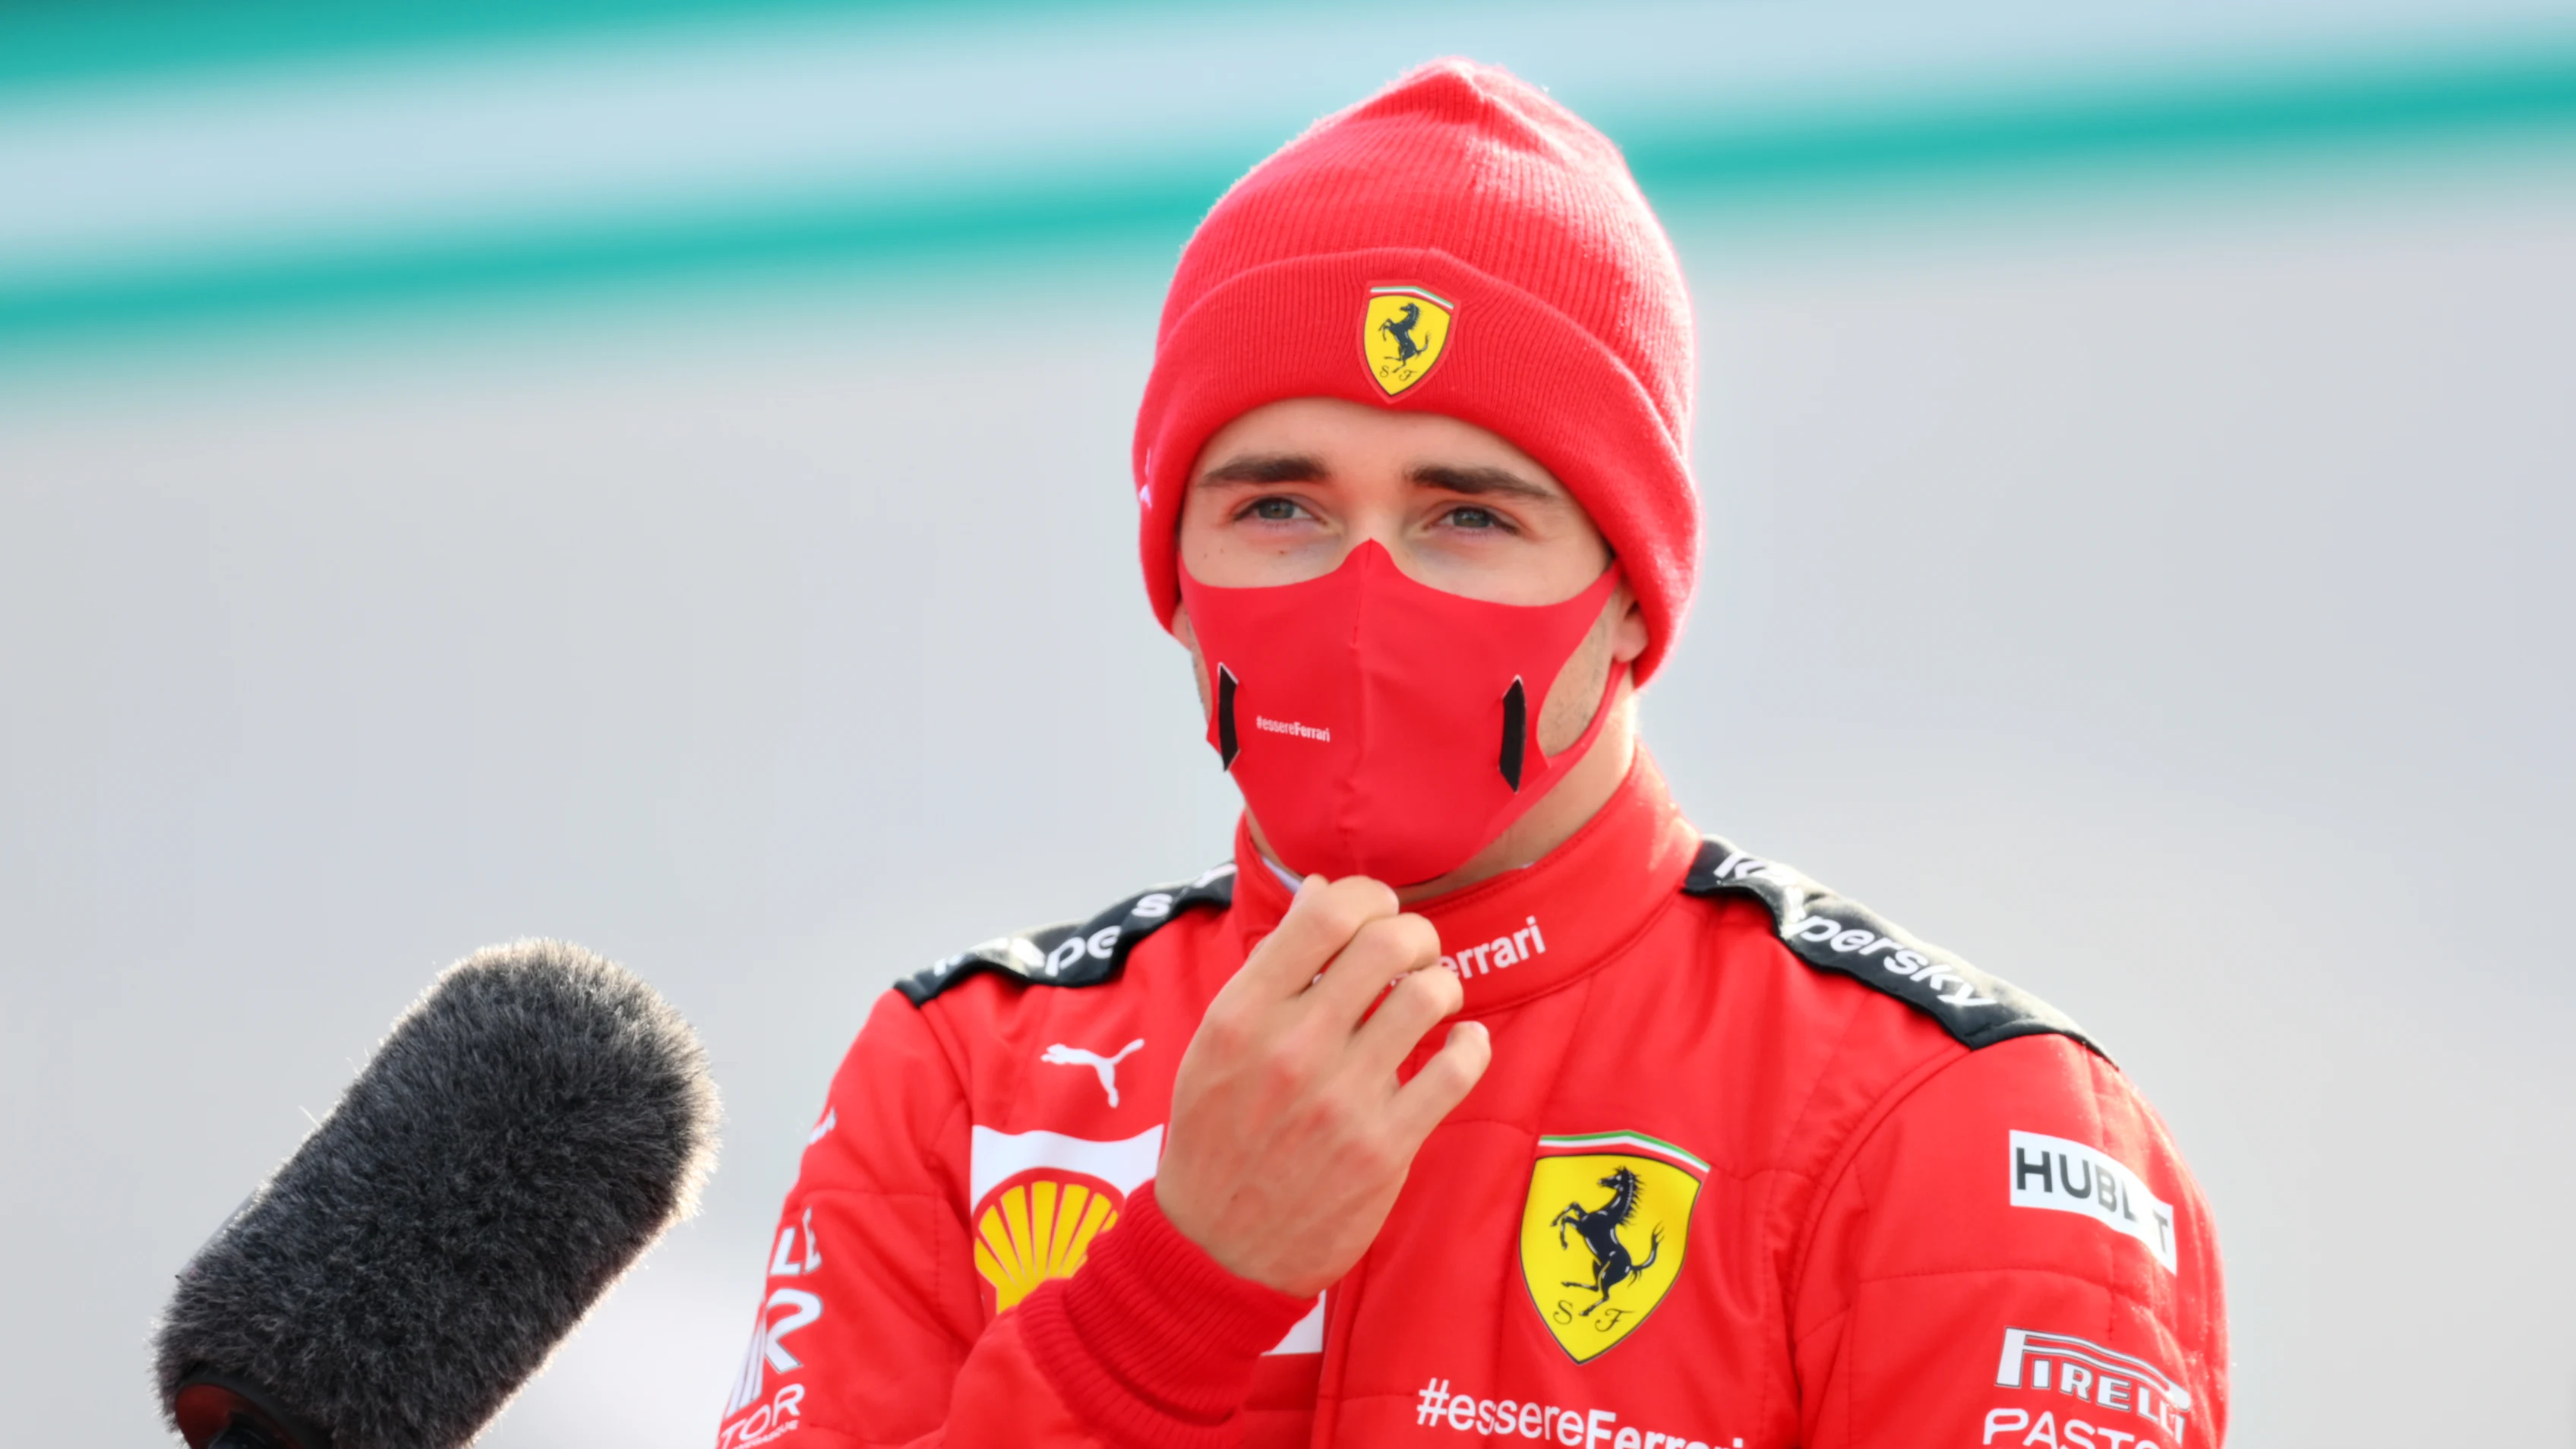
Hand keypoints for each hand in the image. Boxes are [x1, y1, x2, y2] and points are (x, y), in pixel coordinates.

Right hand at [1154, 875, 1492, 1296]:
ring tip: (1433, 1000)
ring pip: (1428, 996)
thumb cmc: (1217, 1135)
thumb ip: (1271, 966)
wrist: (1217, 1248)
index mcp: (1243, 1014)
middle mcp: (1292, 1048)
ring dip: (1443, 985)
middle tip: (1414, 955)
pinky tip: (1459, 1046)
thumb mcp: (1218, 1041)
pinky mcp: (1384, 1147)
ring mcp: (1342, 1099)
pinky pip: (1458, 1069)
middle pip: (1388, 943)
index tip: (1376, 912)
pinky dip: (1471, 1045)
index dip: (1368, 896)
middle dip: (1415, 935)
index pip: (1327, 914)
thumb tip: (1321, 891)